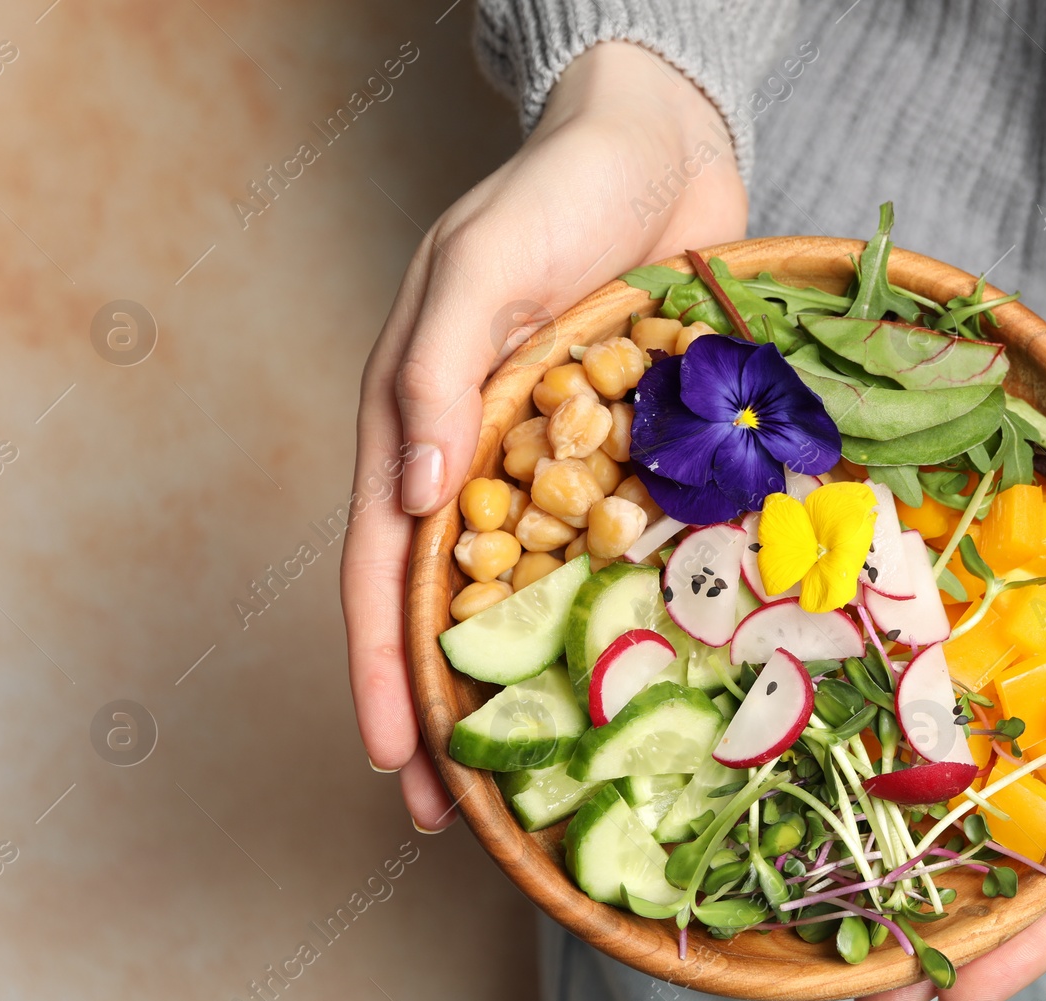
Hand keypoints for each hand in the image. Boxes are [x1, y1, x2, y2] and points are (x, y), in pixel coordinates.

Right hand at [342, 43, 746, 829]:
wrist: (663, 144)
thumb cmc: (557, 190)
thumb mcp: (483, 266)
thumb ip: (438, 370)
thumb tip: (414, 491)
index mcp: (421, 418)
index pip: (384, 564)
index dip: (382, 665)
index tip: (395, 758)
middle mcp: (482, 457)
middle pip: (453, 603)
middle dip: (449, 705)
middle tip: (466, 810)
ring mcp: (559, 463)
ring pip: (537, 594)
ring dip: (536, 682)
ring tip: (554, 769)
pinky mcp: (630, 454)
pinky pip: (621, 548)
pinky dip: (623, 612)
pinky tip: (648, 673)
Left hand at [856, 306, 1045, 1000]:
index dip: (1029, 939)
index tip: (953, 992)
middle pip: (1017, 841)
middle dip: (948, 912)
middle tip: (866, 979)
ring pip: (968, 765)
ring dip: (905, 829)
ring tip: (828, 888)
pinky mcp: (1005, 603)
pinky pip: (944, 665)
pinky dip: (894, 704)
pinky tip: (826, 736)